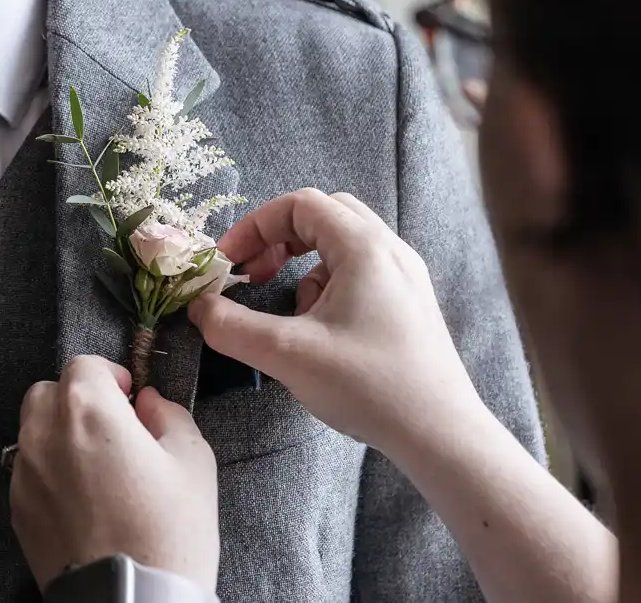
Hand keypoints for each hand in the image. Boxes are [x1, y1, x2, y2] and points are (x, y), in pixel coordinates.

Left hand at [9, 355, 218, 592]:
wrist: (131, 602)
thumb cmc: (168, 534)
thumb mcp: (194, 464)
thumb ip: (170, 417)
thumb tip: (149, 403)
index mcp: (87, 410)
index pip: (84, 364)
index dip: (110, 376)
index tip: (130, 399)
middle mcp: (44, 433)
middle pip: (50, 392)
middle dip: (79, 400)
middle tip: (113, 430)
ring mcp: (24, 472)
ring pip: (33, 430)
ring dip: (60, 434)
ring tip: (97, 467)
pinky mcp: (17, 508)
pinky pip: (29, 472)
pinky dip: (50, 472)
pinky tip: (82, 499)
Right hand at [186, 188, 484, 459]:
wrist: (442, 436)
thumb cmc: (370, 387)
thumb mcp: (287, 355)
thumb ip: (231, 327)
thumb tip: (198, 307)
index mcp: (364, 248)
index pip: (299, 204)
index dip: (255, 227)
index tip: (228, 264)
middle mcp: (391, 251)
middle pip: (325, 214)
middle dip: (279, 238)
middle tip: (255, 274)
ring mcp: (406, 278)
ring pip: (343, 244)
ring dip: (304, 265)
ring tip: (292, 313)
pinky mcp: (411, 306)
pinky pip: (361, 273)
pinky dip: (329, 286)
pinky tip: (324, 333)